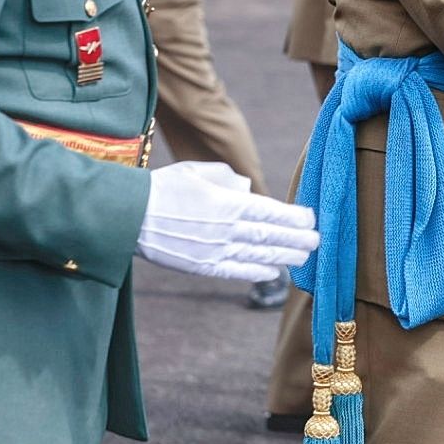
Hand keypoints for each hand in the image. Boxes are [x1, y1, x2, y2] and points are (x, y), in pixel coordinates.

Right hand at [136, 161, 319, 281]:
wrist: (126, 215)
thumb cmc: (162, 188)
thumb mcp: (197, 171)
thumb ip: (227, 179)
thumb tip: (247, 189)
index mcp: (226, 202)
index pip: (269, 211)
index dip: (293, 217)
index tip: (311, 219)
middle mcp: (224, 228)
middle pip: (269, 235)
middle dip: (296, 239)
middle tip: (317, 241)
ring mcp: (213, 249)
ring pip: (257, 255)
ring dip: (284, 256)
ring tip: (304, 257)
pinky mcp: (200, 266)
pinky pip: (234, 271)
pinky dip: (256, 271)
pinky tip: (273, 271)